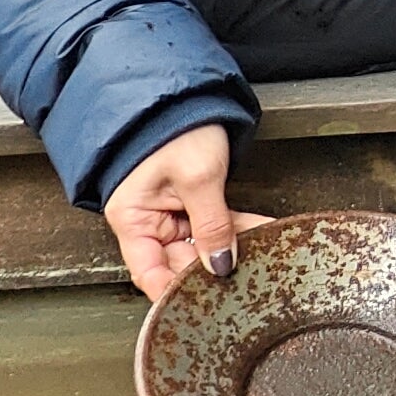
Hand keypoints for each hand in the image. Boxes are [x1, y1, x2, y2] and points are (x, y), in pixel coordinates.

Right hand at [104, 123, 270, 301]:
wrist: (185, 92)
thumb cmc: (173, 126)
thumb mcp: (198, 177)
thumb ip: (212, 225)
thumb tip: (221, 266)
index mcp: (132, 219)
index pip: (150, 274)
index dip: (175, 292)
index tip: (206, 303)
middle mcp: (147, 220)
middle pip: (179, 262)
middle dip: (214, 269)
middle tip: (247, 273)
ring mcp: (170, 211)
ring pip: (202, 244)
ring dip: (232, 248)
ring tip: (263, 251)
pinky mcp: (191, 200)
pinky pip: (213, 224)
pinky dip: (236, 229)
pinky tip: (262, 233)